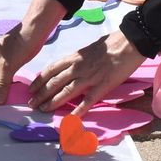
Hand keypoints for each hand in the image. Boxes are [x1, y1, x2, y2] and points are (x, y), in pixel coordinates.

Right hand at [0, 23, 43, 104]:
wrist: (33, 34)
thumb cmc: (17, 46)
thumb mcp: (7, 66)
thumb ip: (0, 84)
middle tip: (3, 103)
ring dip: (0, 92)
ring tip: (9, 99)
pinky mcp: (4, 67)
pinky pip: (1, 81)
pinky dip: (6, 87)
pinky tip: (13, 92)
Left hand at [27, 30, 146, 114]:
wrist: (129, 42)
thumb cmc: (110, 44)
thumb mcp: (88, 49)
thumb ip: (78, 59)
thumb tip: (71, 67)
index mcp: (74, 57)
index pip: (51, 69)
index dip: (39, 80)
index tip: (31, 88)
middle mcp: (78, 67)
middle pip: (55, 82)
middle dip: (41, 94)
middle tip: (31, 104)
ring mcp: (90, 77)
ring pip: (66, 92)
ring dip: (53, 102)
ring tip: (43, 110)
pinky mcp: (102, 85)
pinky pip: (88, 100)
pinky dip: (78, 110)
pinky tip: (70, 118)